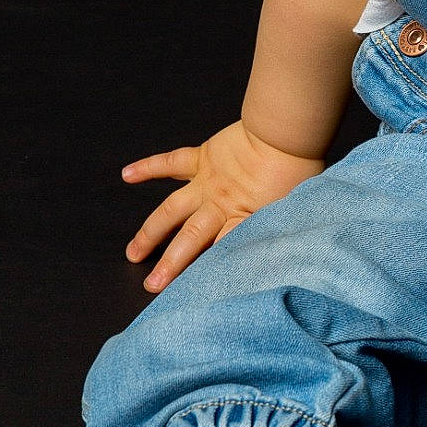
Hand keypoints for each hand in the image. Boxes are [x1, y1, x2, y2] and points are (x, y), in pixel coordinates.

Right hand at [123, 121, 323, 291]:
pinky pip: (170, 162)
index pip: (220, 252)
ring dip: (150, 231)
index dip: (204, 272)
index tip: (190, 292)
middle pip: (189, 239)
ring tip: (132, 252)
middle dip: (169, 263)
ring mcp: (207, 182)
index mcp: (243, 218)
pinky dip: (148, 168)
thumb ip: (276, 229)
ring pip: (171, 210)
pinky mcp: (203, 158)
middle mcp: (219, 205)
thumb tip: (274, 254)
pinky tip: (127, 175)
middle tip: (150, 284)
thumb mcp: (293, 209)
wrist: (288, 133)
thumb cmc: (299, 170)